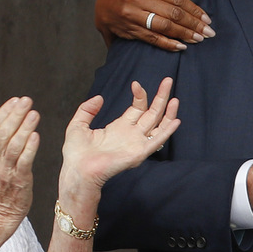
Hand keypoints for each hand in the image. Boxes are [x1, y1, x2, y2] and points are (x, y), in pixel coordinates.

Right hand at [0, 97, 40, 224]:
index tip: (16, 99)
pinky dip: (30, 148)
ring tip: (34, 114)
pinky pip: (23, 161)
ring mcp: (5, 170)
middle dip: (15, 115)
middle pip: (2, 132)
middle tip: (26, 101)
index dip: (4, 112)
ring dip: (24, 128)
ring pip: (13, 145)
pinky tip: (36, 136)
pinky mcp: (18, 180)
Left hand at [60, 78, 179, 191]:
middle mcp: (132, 135)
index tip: (135, 84)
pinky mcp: (139, 153)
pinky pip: (156, 141)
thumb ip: (87, 109)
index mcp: (120, 127)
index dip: (140, 95)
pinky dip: (167, 131)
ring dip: (168, 112)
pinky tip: (175, 120)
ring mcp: (136, 143)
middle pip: (152, 113)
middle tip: (168, 80)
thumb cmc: (76, 154)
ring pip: (158, 125)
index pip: (138, 107)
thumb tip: (99, 98)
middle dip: (161, 97)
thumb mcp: (78, 125)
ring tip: (175, 98)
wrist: (77, 171)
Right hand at [94, 0, 213, 50]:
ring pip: (164, 27)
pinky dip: (168, 44)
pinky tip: (181, 46)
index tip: (206, 18)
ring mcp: (133, 15)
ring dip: (184, 34)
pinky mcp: (130, 30)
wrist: (103, 5)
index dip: (193, 9)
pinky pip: (152, 38)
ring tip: (198, 39)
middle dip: (193, 24)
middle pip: (172, 14)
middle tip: (208, 32)